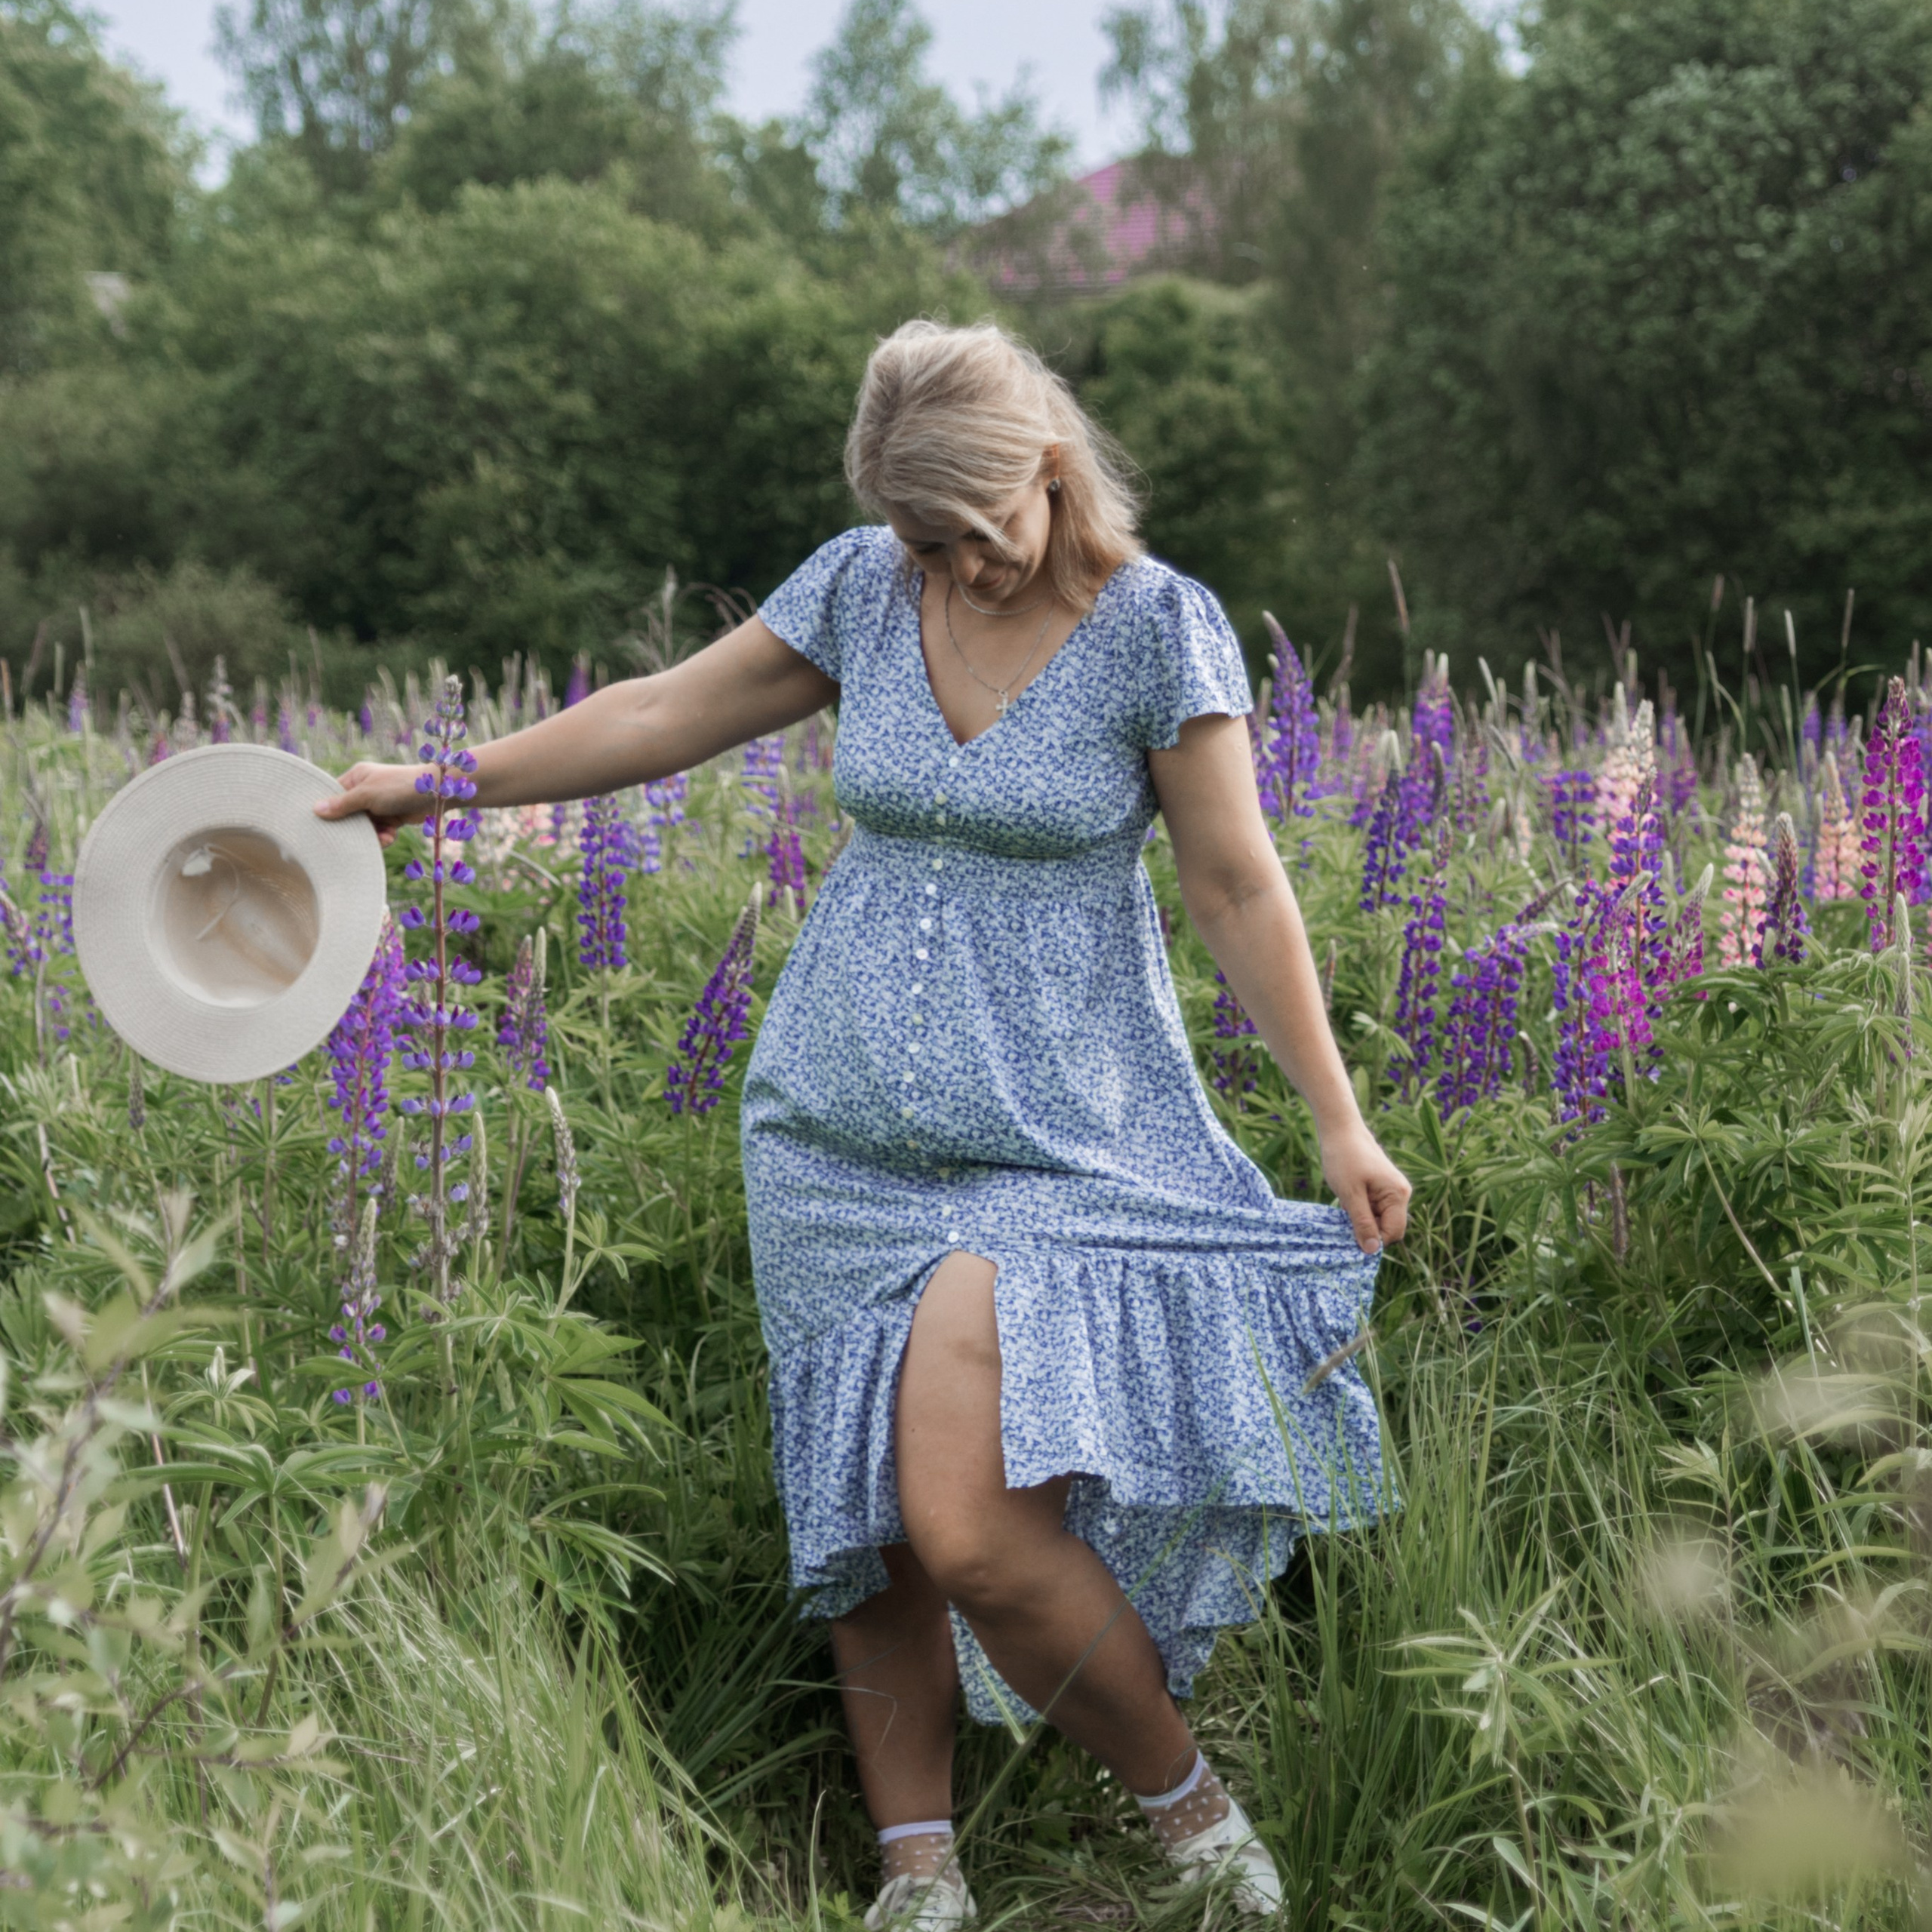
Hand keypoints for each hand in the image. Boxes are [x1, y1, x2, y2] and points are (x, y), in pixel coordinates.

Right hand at [312, 762, 433, 847]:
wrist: (436, 793)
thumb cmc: (399, 786)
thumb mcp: (367, 794)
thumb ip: (342, 804)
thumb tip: (315, 809)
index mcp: (355, 778)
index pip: (332, 796)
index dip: (328, 812)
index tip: (322, 828)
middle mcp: (364, 791)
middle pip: (348, 815)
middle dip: (354, 829)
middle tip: (356, 838)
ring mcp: (378, 805)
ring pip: (364, 827)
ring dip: (372, 835)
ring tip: (383, 836)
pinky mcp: (391, 817)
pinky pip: (379, 831)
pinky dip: (384, 836)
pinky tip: (391, 837)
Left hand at [1320, 1122, 1410, 1255]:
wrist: (1339, 1128)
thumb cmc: (1344, 1158)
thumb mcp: (1350, 1194)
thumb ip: (1363, 1223)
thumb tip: (1372, 1250)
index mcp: (1398, 1195)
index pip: (1393, 1233)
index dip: (1373, 1240)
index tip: (1350, 1235)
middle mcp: (1400, 1193)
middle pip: (1387, 1227)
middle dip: (1366, 1227)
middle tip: (1345, 1216)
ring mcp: (1392, 1189)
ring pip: (1378, 1218)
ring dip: (1360, 1217)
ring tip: (1345, 1201)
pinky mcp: (1381, 1186)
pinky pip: (1373, 1207)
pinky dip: (1359, 1207)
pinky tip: (1347, 1195)